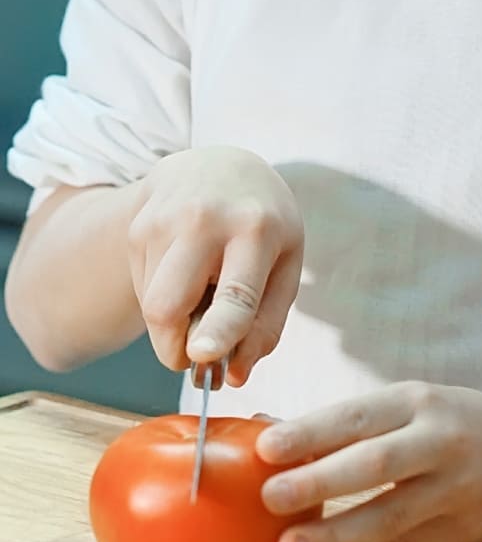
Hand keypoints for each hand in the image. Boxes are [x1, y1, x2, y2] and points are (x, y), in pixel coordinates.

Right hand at [127, 146, 303, 382]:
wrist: (219, 165)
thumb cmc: (263, 225)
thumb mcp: (286, 264)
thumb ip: (266, 325)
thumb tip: (234, 376)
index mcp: (256, 229)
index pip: (236, 291)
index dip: (218, 330)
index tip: (200, 356)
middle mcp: (204, 221)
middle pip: (168, 303)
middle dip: (174, 346)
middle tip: (194, 356)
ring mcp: (162, 221)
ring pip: (151, 304)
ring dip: (173, 323)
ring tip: (203, 292)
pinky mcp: (135, 227)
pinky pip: (143, 290)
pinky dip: (163, 299)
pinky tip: (186, 273)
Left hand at [254, 383, 481, 541]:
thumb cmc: (452, 424)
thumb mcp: (412, 406)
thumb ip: (347, 423)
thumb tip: (259, 431)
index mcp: (419, 401)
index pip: (359, 416)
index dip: (312, 432)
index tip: (265, 448)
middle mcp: (441, 441)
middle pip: (376, 464)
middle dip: (321, 481)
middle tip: (269, 498)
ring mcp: (456, 487)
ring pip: (391, 515)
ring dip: (337, 533)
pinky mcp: (464, 528)